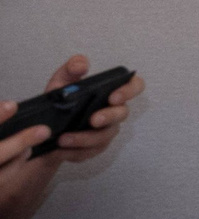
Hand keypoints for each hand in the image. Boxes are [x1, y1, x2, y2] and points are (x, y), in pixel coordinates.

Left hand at [0, 56, 141, 218]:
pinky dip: (74, 152)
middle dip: (109, 117)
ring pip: (104, 137)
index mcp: (112, 91)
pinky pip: (89, 152)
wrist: (44, 127)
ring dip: (85, 139)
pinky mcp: (94, 148)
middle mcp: (114, 111)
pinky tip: (60, 150)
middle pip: (122, 114)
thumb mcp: (61, 81)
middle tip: (92, 119)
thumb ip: (71, 68)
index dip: (129, 91)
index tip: (113, 96)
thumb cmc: (60, 100)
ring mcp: (106, 131)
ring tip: (63, 139)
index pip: (134, 86)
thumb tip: (82, 65)